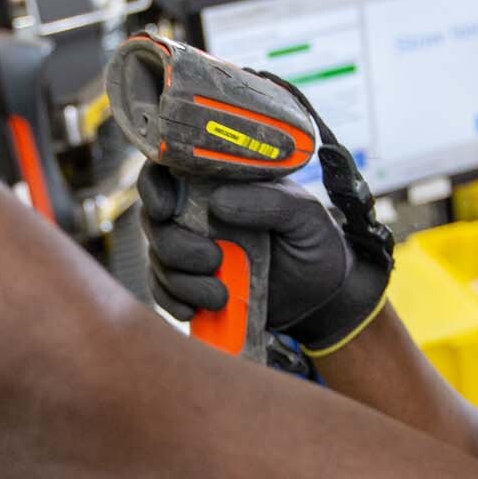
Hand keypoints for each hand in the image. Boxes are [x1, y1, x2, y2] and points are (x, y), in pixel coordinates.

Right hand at [138, 163, 392, 354]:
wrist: (322, 297)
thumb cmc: (315, 244)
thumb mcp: (305, 215)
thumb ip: (268, 202)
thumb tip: (218, 202)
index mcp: (222, 183)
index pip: (171, 169)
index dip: (154, 184)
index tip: (165, 208)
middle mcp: (199, 213)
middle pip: (155, 220)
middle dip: (174, 245)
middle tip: (213, 260)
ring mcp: (192, 249)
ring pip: (159, 258)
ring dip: (181, 280)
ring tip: (220, 296)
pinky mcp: (191, 284)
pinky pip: (163, 290)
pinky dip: (173, 301)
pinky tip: (195, 309)